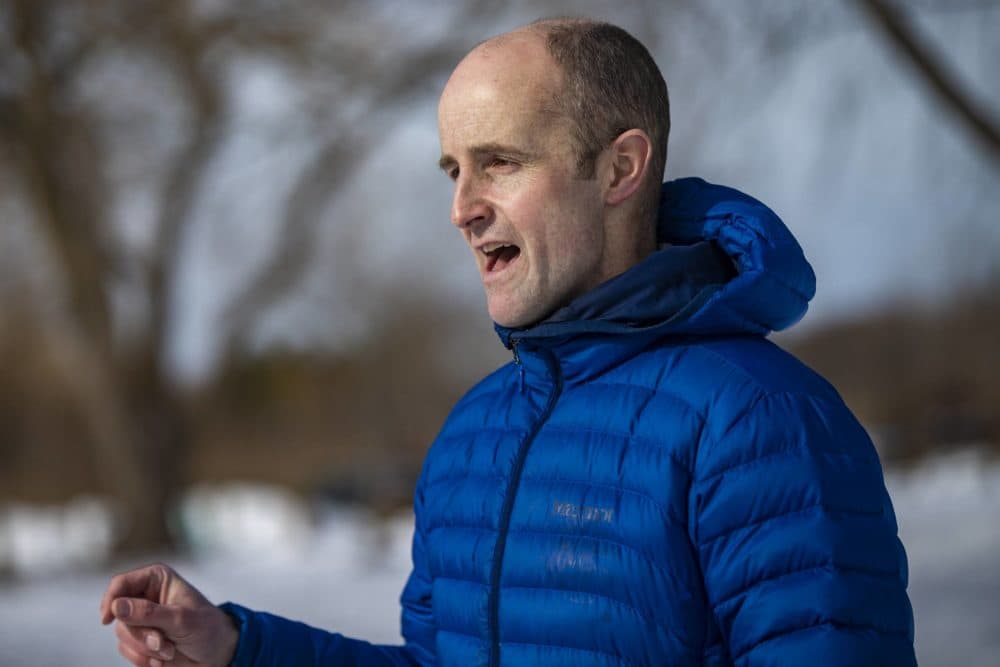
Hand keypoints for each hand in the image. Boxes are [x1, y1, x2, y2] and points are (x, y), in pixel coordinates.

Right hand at [99, 562, 238, 666]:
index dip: (111, 599)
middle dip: (140, 634)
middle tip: (161, 643)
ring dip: (144, 648)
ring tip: (169, 651)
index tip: (108, 619)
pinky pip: (126, 650)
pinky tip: (162, 660)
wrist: (216, 653)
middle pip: (119, 614)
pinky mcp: (140, 639)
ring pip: (122, 634)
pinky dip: (143, 658)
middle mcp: (145, 596)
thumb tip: (117, 606)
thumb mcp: (181, 619)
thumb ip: (149, 612)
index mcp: (156, 579)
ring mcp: (141, 619)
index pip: (121, 583)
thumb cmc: (206, 627)